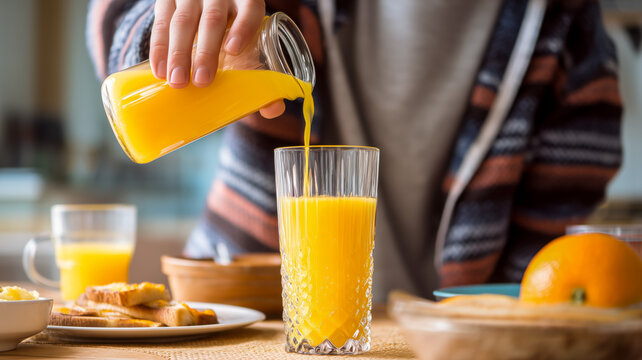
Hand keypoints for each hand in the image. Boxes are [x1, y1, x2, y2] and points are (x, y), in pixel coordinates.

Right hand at [150, 0, 265, 88]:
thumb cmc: (233, 30)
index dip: (243, 28)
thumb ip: (260, 72)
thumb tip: (273, 109)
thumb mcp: (249, 42)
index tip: (233, 50)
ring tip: (178, 82)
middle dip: (206, 52)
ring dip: (178, 53)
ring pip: (183, 21)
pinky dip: (159, 48)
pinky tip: (160, 70)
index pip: (250, 9)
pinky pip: (161, 22)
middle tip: (202, 81)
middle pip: (213, 20)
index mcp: (246, 1)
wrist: (204, 4)